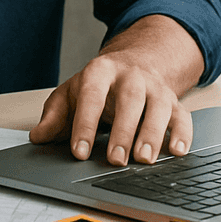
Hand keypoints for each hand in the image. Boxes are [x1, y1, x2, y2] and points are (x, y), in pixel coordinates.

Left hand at [28, 15, 201, 166]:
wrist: (136, 62)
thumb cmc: (100, 85)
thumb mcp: (72, 92)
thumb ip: (55, 115)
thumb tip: (38, 136)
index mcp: (100, 72)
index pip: (91, 96)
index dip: (85, 124)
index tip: (80, 151)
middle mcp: (131, 77)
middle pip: (129, 100)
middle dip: (123, 131)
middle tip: (115, 159)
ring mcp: (155, 88)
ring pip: (158, 108)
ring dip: (152, 134)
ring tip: (144, 159)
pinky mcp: (174, 102)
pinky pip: (182, 117)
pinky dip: (182, 135)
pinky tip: (177, 151)